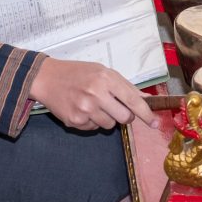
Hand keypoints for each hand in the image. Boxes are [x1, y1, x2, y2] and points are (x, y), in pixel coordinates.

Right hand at [29, 58, 157, 130]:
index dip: (146, 113)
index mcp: (106, 79)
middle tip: (115, 108)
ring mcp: (85, 109)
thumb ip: (125, 87)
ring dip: (106, 119)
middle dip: (125, 117)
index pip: (132, 100)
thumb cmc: (78, 73)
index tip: (155, 123)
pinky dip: (91, 122)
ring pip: (109, 125)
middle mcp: (96, 94)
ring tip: (93, 105)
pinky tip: (82, 109)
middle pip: (124, 118)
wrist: (47, 78)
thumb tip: (145, 100)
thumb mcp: (103, 72)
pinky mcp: (74, 121)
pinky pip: (93, 128)